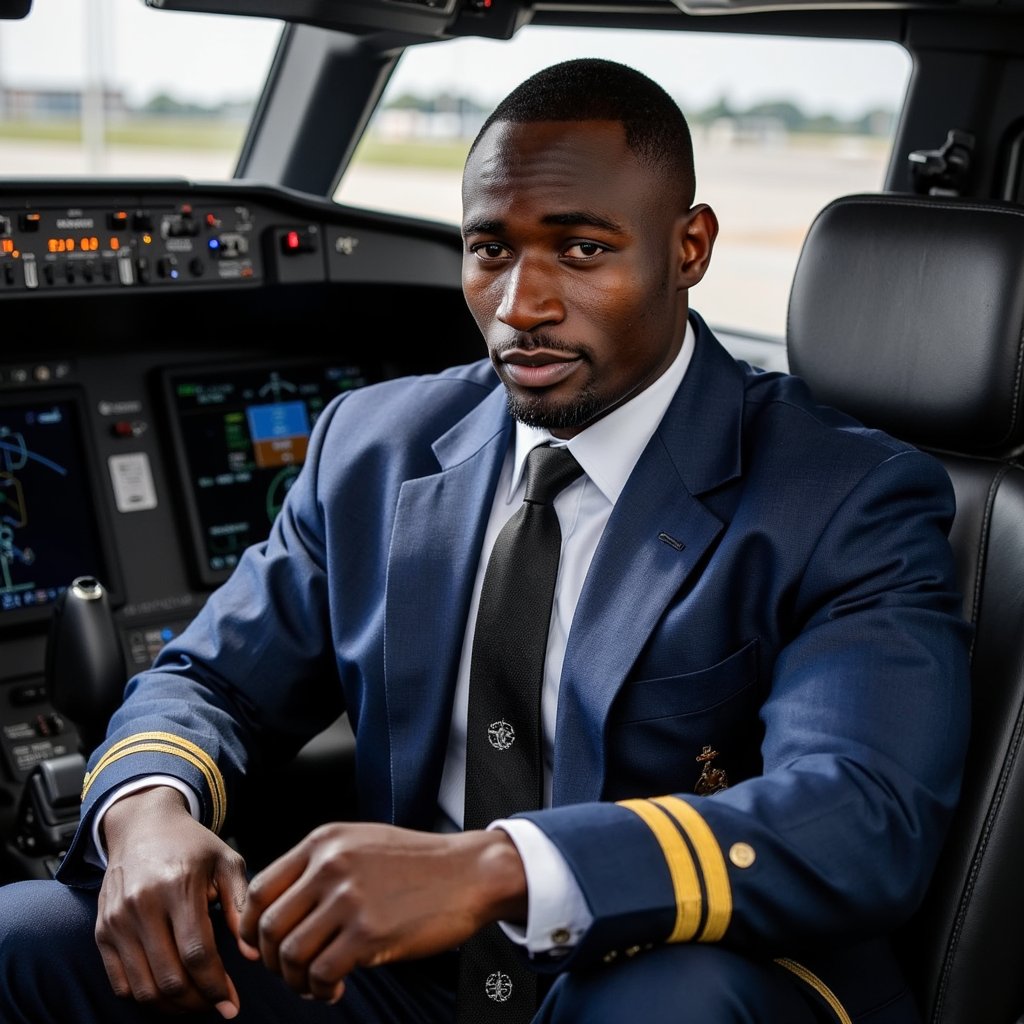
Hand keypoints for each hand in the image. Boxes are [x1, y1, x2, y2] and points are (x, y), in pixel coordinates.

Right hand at [96, 785, 248, 1018]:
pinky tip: (169, 992)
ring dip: (172, 1006)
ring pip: (143, 988)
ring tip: (196, 1001)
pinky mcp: (102, 931)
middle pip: (169, 977)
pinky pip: (120, 983)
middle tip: (216, 1005)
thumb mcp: (227, 863)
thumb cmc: (192, 846)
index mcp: (179, 886)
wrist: (143, 826)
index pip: (197, 953)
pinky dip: (145, 997)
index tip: (232, 1004)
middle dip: (197, 1002)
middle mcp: (142, 905)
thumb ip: (241, 906)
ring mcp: (117, 921)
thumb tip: (253, 954)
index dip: (216, 986)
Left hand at [238, 822, 526, 1002]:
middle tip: (289, 971)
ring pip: (290, 954)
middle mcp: (330, 866)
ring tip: (314, 983)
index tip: (260, 946)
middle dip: (271, 959)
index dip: (250, 926)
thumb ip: (321, 864)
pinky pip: (321, 973)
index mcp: (324, 842)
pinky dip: (320, 989)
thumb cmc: (418, 863)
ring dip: (295, 980)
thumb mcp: (362, 843)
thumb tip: (280, 906)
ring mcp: (349, 899)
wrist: (469, 872)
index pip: (259, 888)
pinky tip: (335, 987)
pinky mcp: (368, 933)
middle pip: (268, 926)